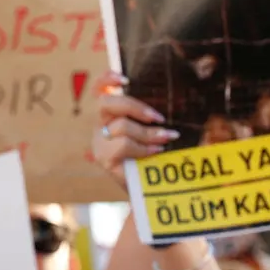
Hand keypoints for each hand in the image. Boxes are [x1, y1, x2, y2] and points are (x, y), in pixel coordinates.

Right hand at [91, 70, 180, 186]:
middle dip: (135, 106)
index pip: (99, 90)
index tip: (125, 78)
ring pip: (121, 126)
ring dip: (148, 132)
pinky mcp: (104, 158)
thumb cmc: (152, 158)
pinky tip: (156, 152)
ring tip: (167, 137)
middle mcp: (100, 126)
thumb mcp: (152, 134)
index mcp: (109, 116)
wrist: (147, 191)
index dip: (106, 80)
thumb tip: (170, 106)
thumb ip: (151, 119)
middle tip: (158, 117)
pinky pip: (123, 144)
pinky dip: (143, 147)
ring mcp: (100, 143)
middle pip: (106, 103)